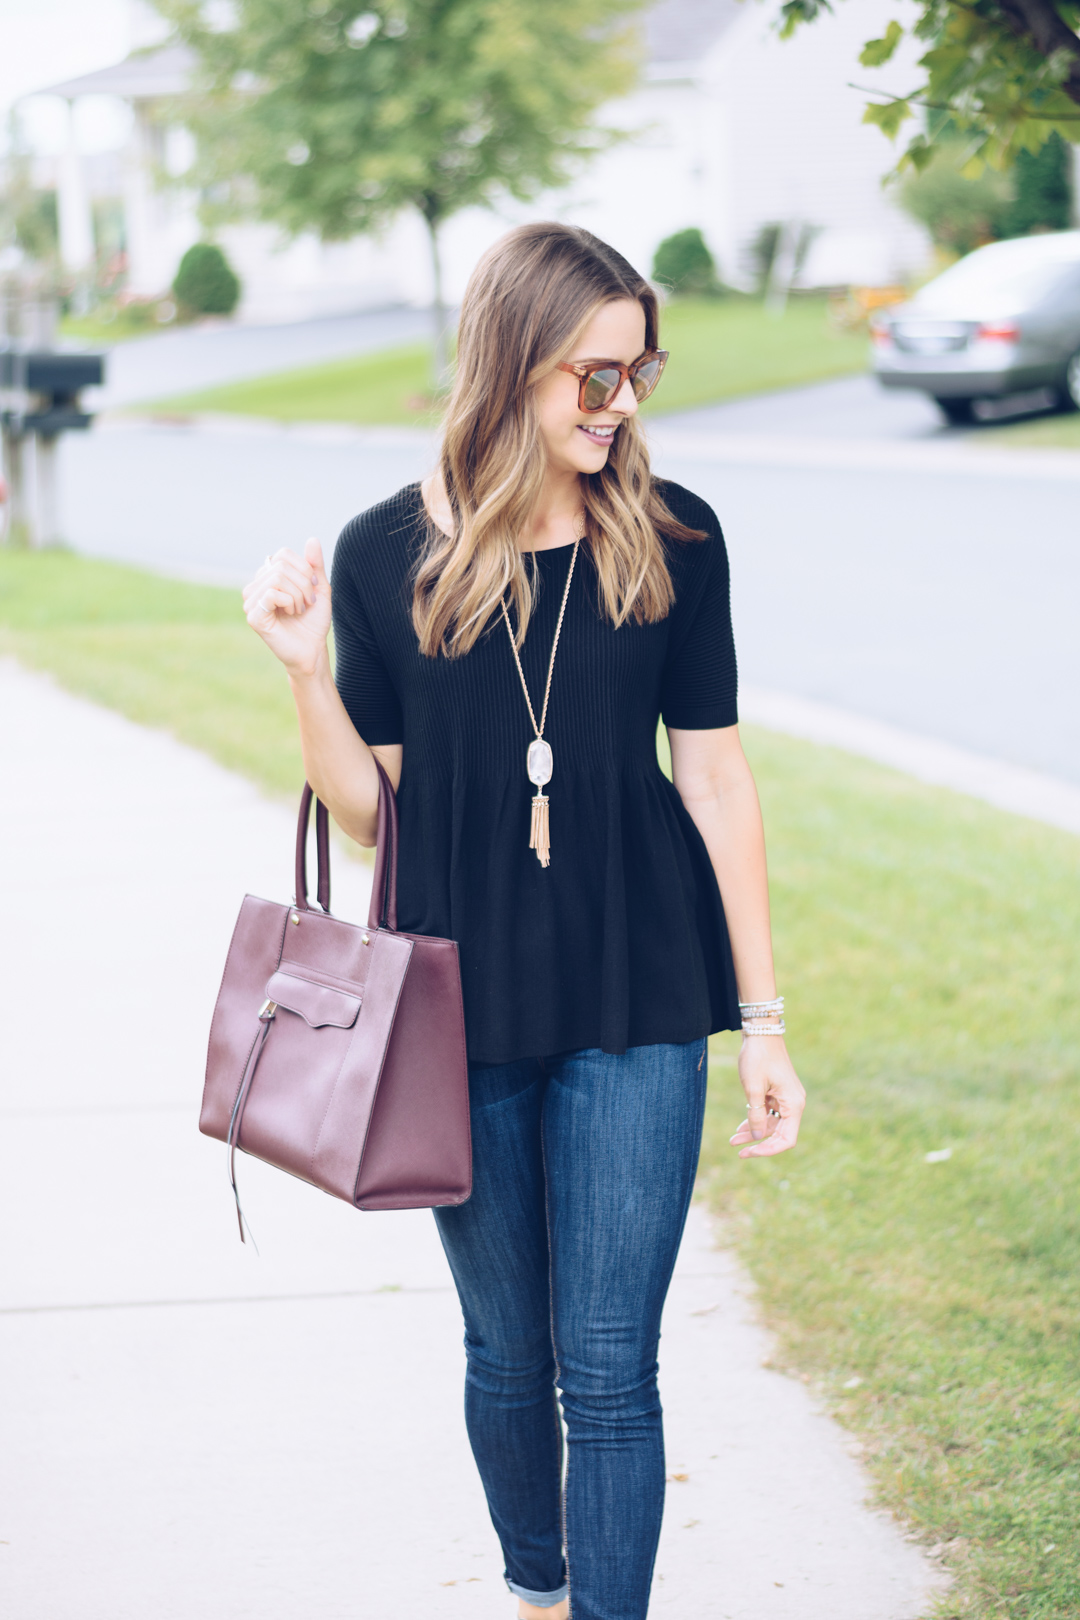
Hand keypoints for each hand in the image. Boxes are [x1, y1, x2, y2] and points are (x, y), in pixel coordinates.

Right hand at [243, 539, 331, 677]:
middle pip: (280, 565)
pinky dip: (290, 601)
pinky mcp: (253, 616)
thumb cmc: (314, 621)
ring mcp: (251, 602)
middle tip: (308, 601)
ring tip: (300, 609)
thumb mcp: (319, 588)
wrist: (312, 649)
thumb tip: (312, 539)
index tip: (313, 588)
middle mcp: (255, 587)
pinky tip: (292, 614)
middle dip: (303, 583)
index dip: (304, 568)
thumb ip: (314, 565)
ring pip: (277, 578)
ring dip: (298, 594)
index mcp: (268, 578)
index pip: (282, 554)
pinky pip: (271, 594)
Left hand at [730, 1036, 805, 1157]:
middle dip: (757, 1142)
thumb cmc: (758, 1057)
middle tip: (737, 1151)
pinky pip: (768, 1113)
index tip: (750, 1152)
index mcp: (794, 1104)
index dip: (769, 1150)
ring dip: (753, 1132)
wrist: (760, 1032)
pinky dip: (755, 1120)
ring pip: (771, 1124)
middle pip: (778, 1133)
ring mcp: (786, 1098)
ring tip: (733, 1140)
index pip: (786, 1139)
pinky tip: (740, 1128)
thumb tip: (757, 1137)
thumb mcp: (753, 1088)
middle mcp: (794, 1104)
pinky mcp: (778, 1093)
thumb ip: (756, 1115)